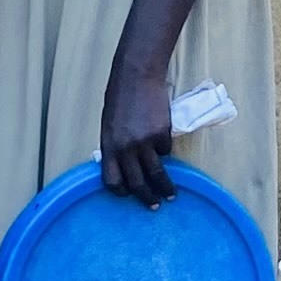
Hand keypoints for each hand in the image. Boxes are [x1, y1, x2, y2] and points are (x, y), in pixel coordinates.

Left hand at [98, 59, 174, 203]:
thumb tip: (122, 164)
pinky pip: (166, 150)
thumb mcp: (109, 124)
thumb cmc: (120, 97)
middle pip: (137, 183)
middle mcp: (126, 149)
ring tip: (171, 195)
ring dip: (165, 188)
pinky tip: (164, 142)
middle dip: (147, 198)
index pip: (112, 180)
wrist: (137, 75)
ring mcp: (145, 143)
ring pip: (157, 174)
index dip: (120, 191)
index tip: (128, 194)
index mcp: (109, 146)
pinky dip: (165, 150)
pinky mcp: (163, 134)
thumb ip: (114, 145)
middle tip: (154, 205)